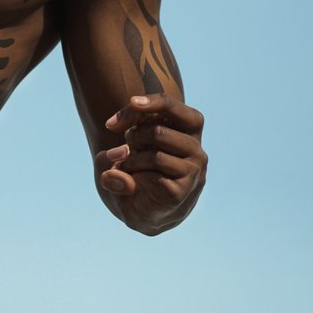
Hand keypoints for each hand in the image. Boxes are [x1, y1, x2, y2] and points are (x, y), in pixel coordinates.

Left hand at [97, 93, 206, 232]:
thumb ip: (117, 147)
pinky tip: (133, 184)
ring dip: (131, 161)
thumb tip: (117, 162)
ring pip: (155, 155)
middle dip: (132, 138)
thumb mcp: (122, 149)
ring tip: (128, 167)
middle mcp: (196, 149)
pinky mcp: (182, 191)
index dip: (151, 102)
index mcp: (188, 131)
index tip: (131, 103)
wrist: (143, 210)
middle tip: (125, 149)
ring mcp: (193, 171)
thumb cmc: (137, 170)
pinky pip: (152, 177)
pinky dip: (134, 179)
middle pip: (157, 130)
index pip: (173, 107)